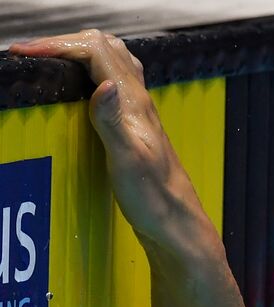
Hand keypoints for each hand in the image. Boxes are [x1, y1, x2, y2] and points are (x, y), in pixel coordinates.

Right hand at [10, 30, 215, 263]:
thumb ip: (113, 121)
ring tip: (48, 58)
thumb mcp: (128, 161)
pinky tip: (80, 83)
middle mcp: (140, 101)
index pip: (97, 52)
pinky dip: (91, 69)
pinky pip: (114, 80)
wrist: (176, 224)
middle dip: (64, 41)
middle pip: (105, 47)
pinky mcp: (134, 124)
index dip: (57, 45)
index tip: (24, 53)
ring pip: (113, 61)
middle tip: (30, 52)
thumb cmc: (155, 199)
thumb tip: (104, 85)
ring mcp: (139, 112)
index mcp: (136, 104)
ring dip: (79, 50)